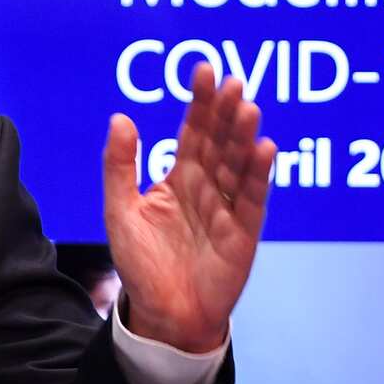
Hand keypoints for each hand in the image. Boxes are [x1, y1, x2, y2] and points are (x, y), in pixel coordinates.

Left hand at [103, 62, 276, 352]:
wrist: (162, 314)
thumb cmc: (141, 263)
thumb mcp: (120, 210)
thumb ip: (120, 165)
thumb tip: (120, 117)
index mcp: (179, 177)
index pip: (192, 131)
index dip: (200, 102)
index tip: (205, 69)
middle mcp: (206, 187)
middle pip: (219, 142)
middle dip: (226, 112)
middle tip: (234, 81)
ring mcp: (227, 208)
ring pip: (237, 164)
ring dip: (243, 137)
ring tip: (247, 107)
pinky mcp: (243, 233)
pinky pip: (251, 199)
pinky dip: (257, 175)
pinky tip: (264, 148)